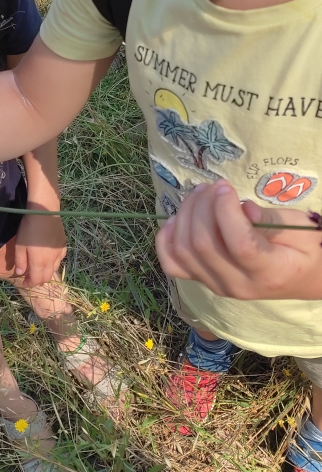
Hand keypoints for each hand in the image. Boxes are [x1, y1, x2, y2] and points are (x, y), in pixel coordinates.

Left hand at [14, 208, 66, 287]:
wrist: (45, 212)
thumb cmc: (29, 228)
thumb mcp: (20, 245)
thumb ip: (20, 261)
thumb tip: (21, 273)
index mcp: (39, 262)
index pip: (36, 280)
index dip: (29, 284)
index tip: (24, 282)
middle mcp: (51, 261)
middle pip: (47, 277)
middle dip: (38, 280)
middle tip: (30, 277)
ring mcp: (59, 253)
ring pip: (55, 269)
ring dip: (46, 272)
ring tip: (39, 268)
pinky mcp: (63, 245)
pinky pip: (60, 259)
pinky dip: (54, 262)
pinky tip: (50, 257)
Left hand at [155, 179, 321, 299]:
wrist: (302, 278)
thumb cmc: (305, 248)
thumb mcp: (301, 229)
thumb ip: (271, 220)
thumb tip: (242, 209)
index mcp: (269, 272)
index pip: (238, 245)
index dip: (225, 211)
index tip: (227, 187)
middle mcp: (237, 284)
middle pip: (202, 245)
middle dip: (202, 206)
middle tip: (214, 185)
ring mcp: (215, 285)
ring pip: (183, 251)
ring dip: (184, 215)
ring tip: (200, 194)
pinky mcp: (201, 280)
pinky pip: (171, 263)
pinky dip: (165, 239)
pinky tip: (176, 219)